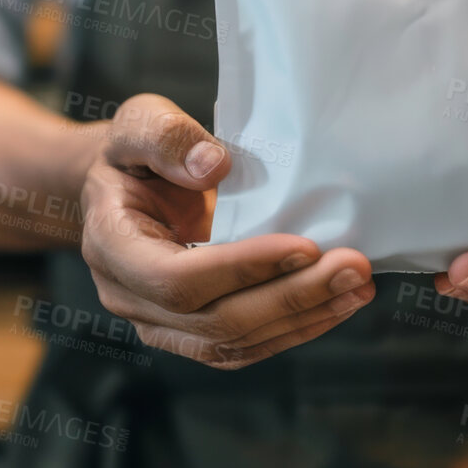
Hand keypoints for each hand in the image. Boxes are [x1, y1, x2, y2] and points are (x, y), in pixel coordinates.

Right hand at [80, 93, 373, 368]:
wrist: (124, 186)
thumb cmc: (134, 152)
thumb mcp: (139, 122)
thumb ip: (167, 137)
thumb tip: (214, 167)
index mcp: (110, 244)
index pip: (175, 279)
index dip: (240, 269)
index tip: (303, 246)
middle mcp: (129, 297)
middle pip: (214, 320)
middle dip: (290, 297)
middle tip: (352, 267)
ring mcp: (157, 324)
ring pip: (233, 341)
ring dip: (303, 318)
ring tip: (357, 287)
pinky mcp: (189, 333)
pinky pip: (243, 345)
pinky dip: (294, 328)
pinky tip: (336, 304)